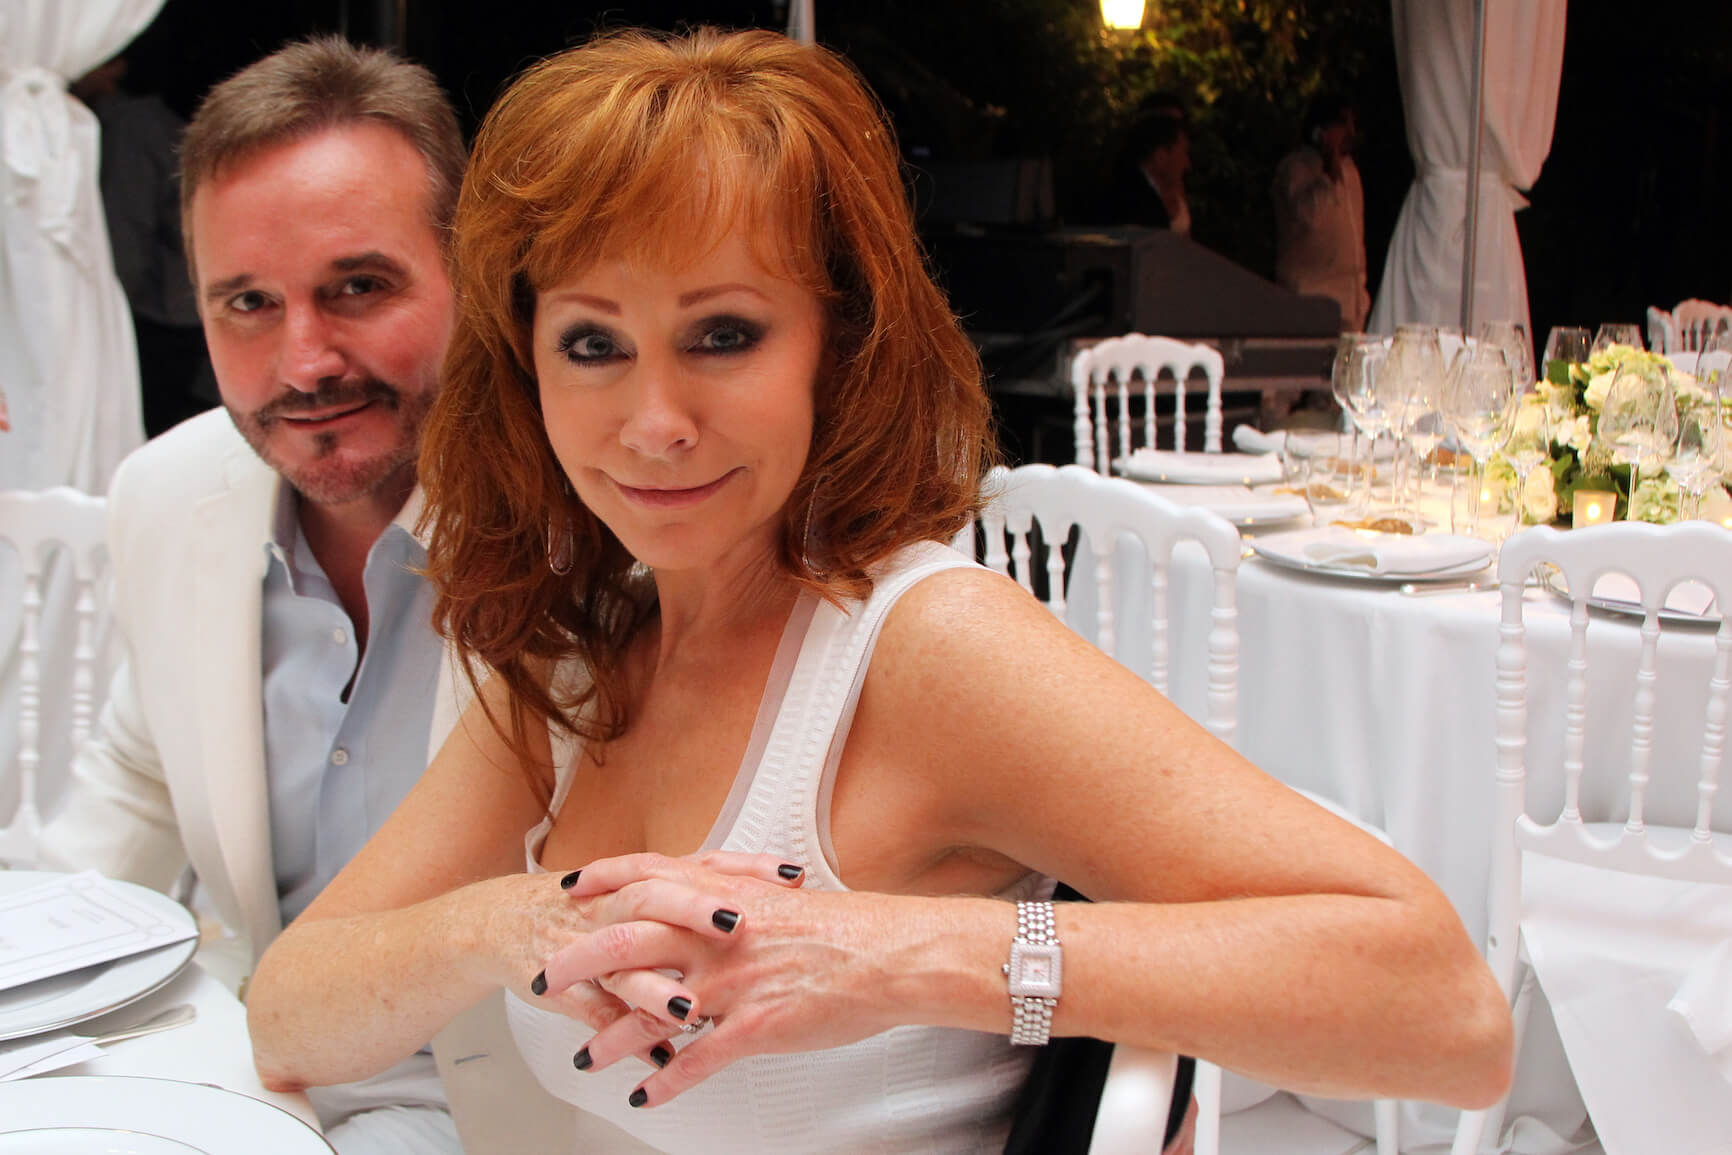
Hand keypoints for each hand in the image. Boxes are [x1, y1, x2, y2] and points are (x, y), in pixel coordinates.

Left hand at [541, 853, 956, 1105]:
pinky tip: (646, 1096)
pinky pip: (695, 1062)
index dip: (605, 880)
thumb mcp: (783, 899)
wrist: (892, 955)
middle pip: (626, 941)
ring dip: (610, 1038)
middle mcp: (718, 935)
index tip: (572, 889)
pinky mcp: (753, 1027)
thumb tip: (717, 903)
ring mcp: (731, 983)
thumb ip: (740, 899)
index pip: (648, 877)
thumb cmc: (848, 931)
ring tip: (585, 1058)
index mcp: (726, 897)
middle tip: (548, 978)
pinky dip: (664, 1083)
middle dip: (578, 962)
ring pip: (648, 1011)